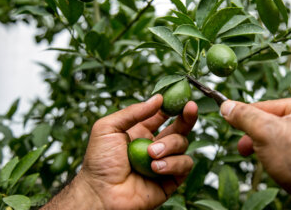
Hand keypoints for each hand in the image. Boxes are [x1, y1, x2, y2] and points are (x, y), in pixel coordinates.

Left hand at [42, 94, 197, 209]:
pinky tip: (156, 168)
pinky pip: (184, 165)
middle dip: (187, 117)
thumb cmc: (99, 161)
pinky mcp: (171, 179)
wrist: (101, 193)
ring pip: (182, 144)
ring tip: (152, 153)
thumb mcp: (108, 128)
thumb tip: (157, 99)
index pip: (163, 115)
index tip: (179, 98)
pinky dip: (173, 163)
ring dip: (170, 145)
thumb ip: (133, 112)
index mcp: (141, 131)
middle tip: (191, 108)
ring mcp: (164, 161)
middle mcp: (155, 145)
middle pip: (179, 127)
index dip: (172, 106)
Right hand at [221, 95, 290, 209]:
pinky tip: (278, 168)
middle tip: (244, 148)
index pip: (268, 105)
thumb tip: (227, 106)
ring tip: (262, 159)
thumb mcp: (264, 131)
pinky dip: (281, 158)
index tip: (231, 122)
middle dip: (257, 136)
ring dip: (267, 148)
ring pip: (283, 139)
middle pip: (275, 122)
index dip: (247, 116)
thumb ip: (243, 115)